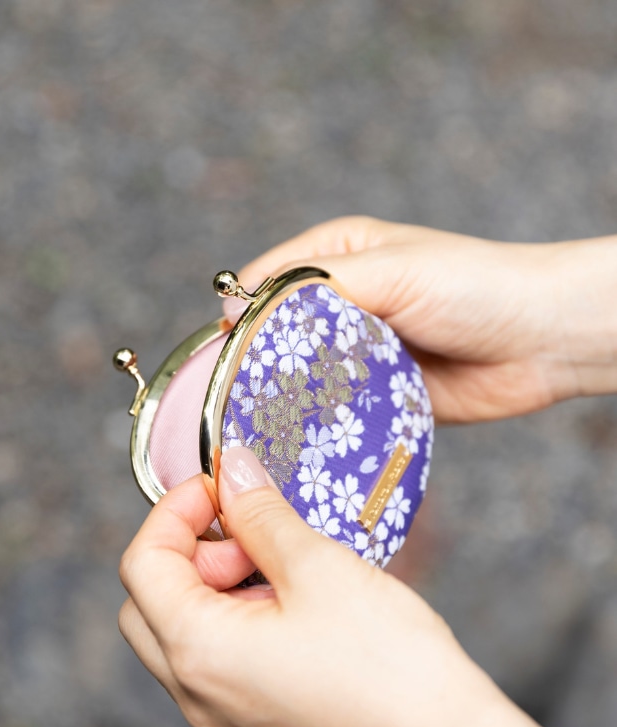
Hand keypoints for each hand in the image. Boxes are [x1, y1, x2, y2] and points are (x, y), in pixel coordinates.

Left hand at [118, 447, 616, 726]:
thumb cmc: (391, 667)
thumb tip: (232, 471)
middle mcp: (199, 698)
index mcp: (199, 653)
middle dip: (191, 553)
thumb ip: (261, 514)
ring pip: (187, 638)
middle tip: (249, 532)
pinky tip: (297, 608)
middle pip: (151, 605)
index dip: (173, 512)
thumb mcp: (319, 567)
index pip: (141, 565)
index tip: (219, 487)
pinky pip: (222, 668)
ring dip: (217, 589)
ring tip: (284, 567)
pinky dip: (239, 624)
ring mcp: (227, 723)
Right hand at [226, 217, 616, 422]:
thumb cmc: (473, 285)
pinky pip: (336, 407)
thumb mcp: (390, 268)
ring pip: (303, 375)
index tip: (220, 351)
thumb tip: (239, 308)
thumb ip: (316, 285)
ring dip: (288, 395)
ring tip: (261, 421)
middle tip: (233, 396)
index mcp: (338, 257)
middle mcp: (342, 303)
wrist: (540, 341)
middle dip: (257, 362)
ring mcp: (358, 351)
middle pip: (278, 334)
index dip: (239, 315)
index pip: (265, 283)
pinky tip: (302, 435)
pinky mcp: (378, 392)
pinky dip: (321, 420)